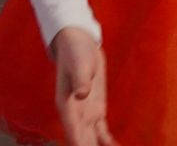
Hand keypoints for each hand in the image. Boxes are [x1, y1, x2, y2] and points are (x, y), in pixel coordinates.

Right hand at [52, 27, 119, 145]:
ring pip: (92, 143)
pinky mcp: (97, 110)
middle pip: (83, 145)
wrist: (78, 41)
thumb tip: (81, 94)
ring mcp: (86, 115)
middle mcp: (75, 116)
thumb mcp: (79, 63)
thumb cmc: (75, 51)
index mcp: (67, 108)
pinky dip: (109, 144)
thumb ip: (80, 80)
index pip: (75, 137)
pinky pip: (103, 134)